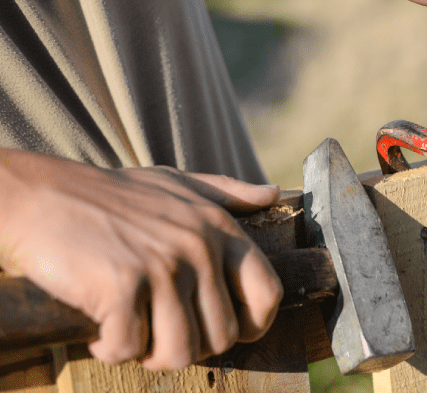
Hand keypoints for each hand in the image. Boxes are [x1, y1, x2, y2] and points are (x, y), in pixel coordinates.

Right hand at [0, 150, 282, 369]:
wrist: (41, 195)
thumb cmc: (111, 195)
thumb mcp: (177, 184)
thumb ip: (227, 193)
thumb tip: (273, 194)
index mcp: (219, 228)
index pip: (268, 294)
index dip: (252, 325)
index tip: (219, 330)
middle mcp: (198, 246)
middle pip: (222, 337)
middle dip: (188, 345)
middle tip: (155, 329)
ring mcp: (162, 266)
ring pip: (180, 353)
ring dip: (149, 354)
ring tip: (128, 329)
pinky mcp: (123, 286)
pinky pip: (128, 349)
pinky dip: (109, 347)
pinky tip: (98, 324)